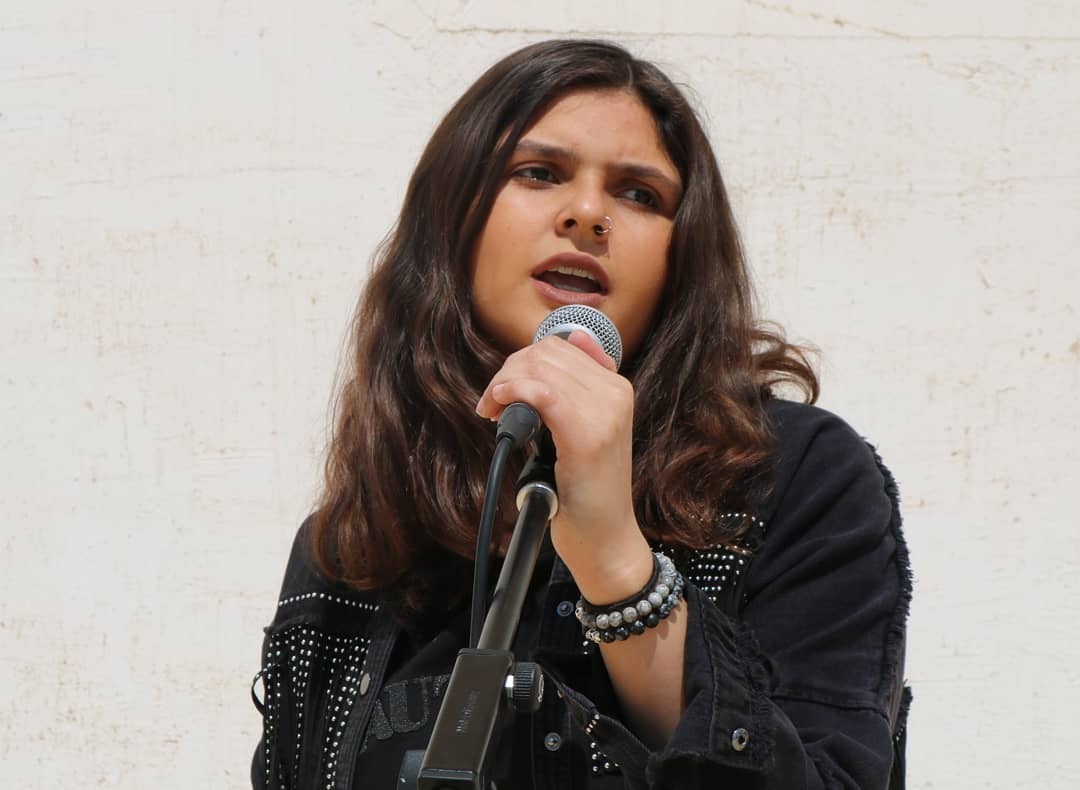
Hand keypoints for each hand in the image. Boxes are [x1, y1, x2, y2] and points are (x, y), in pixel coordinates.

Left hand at [475, 331, 652, 599]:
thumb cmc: (586, 491)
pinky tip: (498, 408)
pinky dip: (512, 392)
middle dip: (509, 371)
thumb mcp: (582, 431)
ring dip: (505, 383)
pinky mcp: (588, 435)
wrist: (605, 539)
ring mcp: (606, 412)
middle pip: (546, 353)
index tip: (504, 390)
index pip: (560, 346)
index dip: (522, 362)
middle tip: (493, 404)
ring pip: (540, 367)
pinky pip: (541, 392)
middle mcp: (616, 392)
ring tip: (494, 411)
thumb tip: (553, 350)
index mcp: (616, 387)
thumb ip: (570, 393)